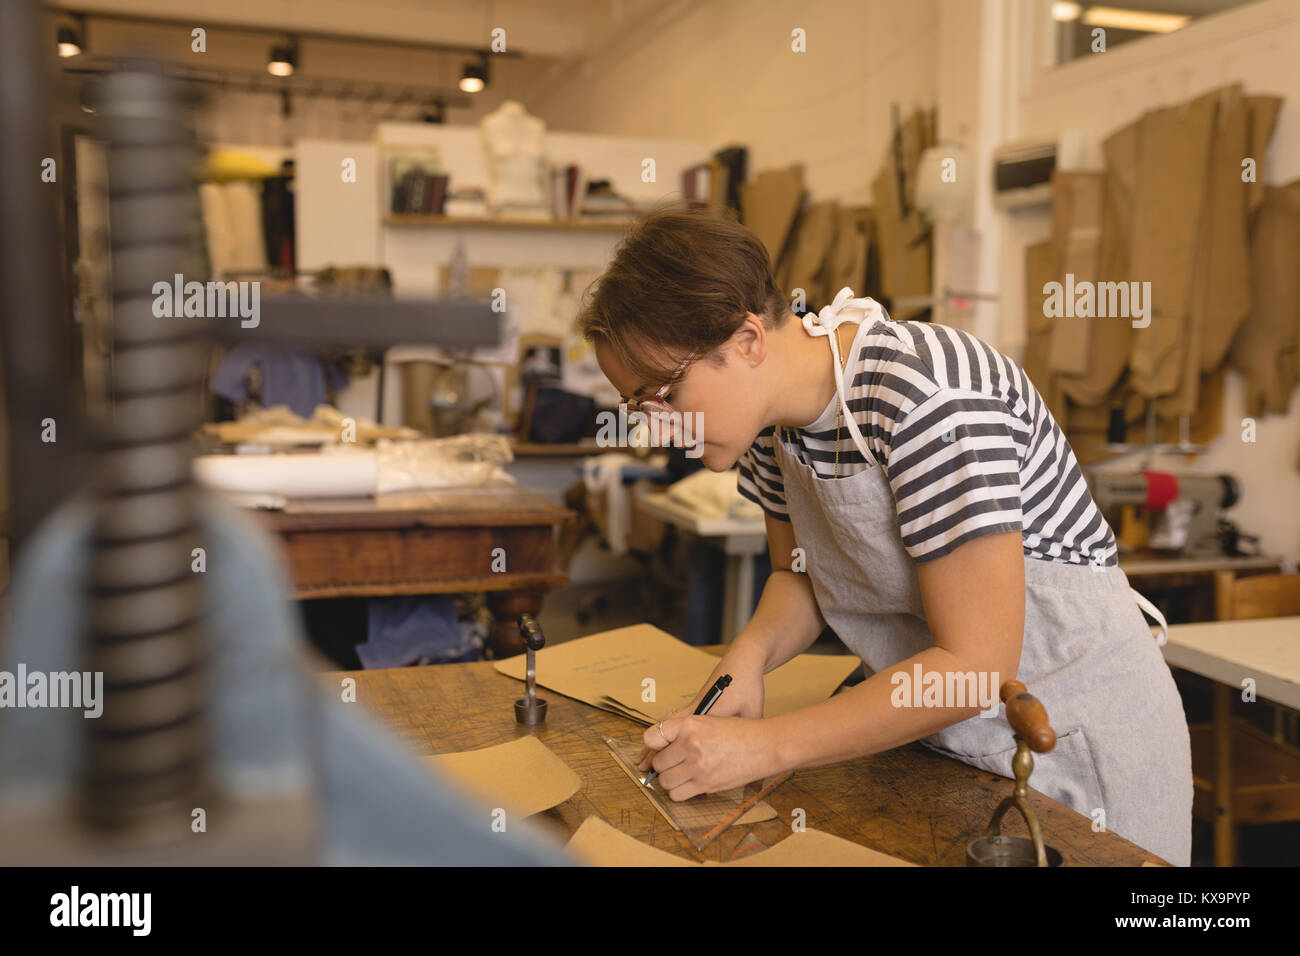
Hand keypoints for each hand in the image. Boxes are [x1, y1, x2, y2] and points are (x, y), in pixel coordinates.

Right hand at [636, 644, 765, 770]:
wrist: (742, 660)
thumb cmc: (748, 685)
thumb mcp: (751, 712)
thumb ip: (744, 736)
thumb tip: (747, 759)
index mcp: (706, 713)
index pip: (677, 736)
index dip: (663, 753)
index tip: (656, 767)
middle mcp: (694, 710)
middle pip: (664, 732)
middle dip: (652, 751)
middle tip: (643, 767)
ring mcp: (693, 706)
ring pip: (666, 726)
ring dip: (655, 742)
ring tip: (644, 759)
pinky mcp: (696, 703)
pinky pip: (673, 721)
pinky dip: (663, 733)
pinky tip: (662, 743)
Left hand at [636, 713, 777, 800]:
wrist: (765, 746)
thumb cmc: (739, 732)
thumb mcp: (708, 721)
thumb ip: (683, 731)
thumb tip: (660, 746)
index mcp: (690, 724)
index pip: (652, 736)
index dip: (653, 744)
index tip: (659, 747)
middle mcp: (691, 744)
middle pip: (658, 762)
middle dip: (663, 764)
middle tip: (674, 763)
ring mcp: (698, 766)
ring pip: (665, 781)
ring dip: (670, 780)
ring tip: (682, 773)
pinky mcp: (705, 785)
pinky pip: (677, 794)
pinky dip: (679, 792)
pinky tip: (689, 783)